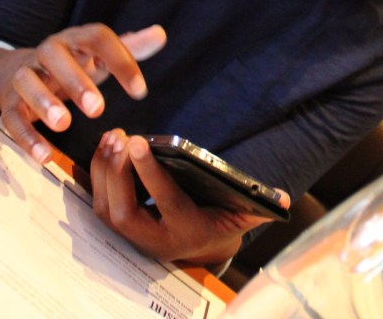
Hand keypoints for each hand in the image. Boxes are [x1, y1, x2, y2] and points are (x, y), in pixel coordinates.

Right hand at [0, 24, 166, 163]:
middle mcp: (47, 52)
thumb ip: (129, 49)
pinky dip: (26, 136)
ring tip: (64, 125)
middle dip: (75, 80)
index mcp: (74, 39)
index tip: (140, 91)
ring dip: (44, 102)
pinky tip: (44, 156)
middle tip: (98, 109)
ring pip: (28, 82)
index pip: (97, 37)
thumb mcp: (97, 55)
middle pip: (55, 55)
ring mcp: (24, 75)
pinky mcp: (8, 102)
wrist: (13, 69)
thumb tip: (160, 34)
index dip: (120, 60)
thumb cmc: (70, 64)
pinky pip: (12, 117)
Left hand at [90, 130, 276, 267]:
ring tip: (112, 137)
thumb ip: (261, 205)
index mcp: (189, 232)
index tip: (139, 142)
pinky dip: (98, 176)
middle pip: (125, 211)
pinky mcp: (122, 230)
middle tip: (121, 137)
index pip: (166, 203)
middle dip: (118, 173)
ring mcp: (135, 239)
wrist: (205, 246)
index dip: (150, 174)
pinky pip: (100, 205)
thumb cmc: (225, 220)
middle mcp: (157, 241)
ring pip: (107, 210)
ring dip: (104, 172)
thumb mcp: (245, 214)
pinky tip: (107, 147)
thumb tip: (284, 200)